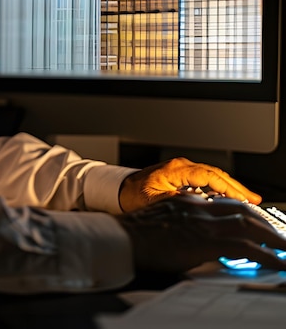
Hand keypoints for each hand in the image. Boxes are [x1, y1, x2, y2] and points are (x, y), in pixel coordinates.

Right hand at [117, 194, 285, 273]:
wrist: (123, 238)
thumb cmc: (134, 234)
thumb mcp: (160, 221)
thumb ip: (179, 223)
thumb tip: (191, 239)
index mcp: (184, 201)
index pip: (222, 202)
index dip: (244, 211)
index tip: (255, 221)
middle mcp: (196, 207)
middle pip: (240, 209)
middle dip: (263, 223)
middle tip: (278, 236)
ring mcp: (202, 223)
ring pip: (248, 224)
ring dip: (271, 237)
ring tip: (284, 248)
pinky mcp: (205, 240)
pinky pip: (245, 246)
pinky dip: (266, 254)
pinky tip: (277, 262)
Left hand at [119, 157, 260, 211]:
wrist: (120, 190)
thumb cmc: (132, 196)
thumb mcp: (153, 201)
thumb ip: (175, 201)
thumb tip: (195, 206)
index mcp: (175, 170)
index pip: (208, 175)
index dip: (228, 187)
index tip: (242, 198)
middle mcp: (180, 167)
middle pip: (214, 174)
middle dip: (235, 187)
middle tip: (252, 200)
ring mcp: (181, 171)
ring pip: (212, 176)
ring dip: (229, 188)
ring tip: (246, 200)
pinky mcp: (181, 177)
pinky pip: (205, 180)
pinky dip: (219, 188)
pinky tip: (228, 198)